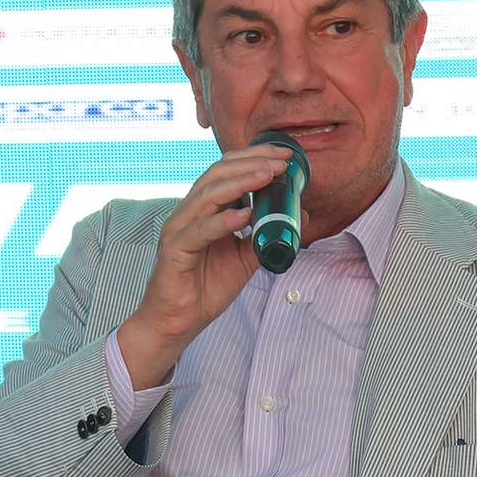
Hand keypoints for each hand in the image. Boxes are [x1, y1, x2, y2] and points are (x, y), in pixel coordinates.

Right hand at [115, 144, 300, 389]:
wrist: (178, 321)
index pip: (225, 171)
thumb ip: (267, 235)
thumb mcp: (245, 257)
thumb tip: (302, 217)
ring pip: (208, 195)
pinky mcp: (175, 251)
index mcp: (203, 209)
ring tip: (268, 176)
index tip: (285, 156)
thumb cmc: (205, 287)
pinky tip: (245, 216)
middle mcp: (188, 213)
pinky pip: (200, 231)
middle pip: (217, 174)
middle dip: (251, 163)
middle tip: (281, 161)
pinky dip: (223, 221)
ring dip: (241, 183)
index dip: (254, 158)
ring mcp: (179, 229)